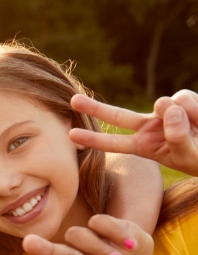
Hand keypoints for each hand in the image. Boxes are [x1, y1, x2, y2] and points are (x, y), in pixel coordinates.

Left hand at [69, 92, 197, 176]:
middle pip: (118, 116)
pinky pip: (183, 98)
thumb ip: (177, 137)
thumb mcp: (190, 156)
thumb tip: (167, 107)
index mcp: (145, 146)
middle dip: (95, 108)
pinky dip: (194, 108)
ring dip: (181, 114)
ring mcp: (165, 113)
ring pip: (164, 104)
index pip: (115, 143)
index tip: (70, 135)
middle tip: (72, 101)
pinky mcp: (182, 100)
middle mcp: (150, 127)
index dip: (94, 139)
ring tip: (197, 129)